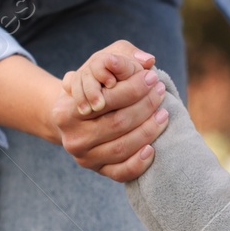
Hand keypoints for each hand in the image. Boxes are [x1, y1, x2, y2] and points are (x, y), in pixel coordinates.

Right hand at [52, 40, 169, 180]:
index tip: (151, 77)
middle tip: (161, 92)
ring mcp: (85, 158)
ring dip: (148, 131)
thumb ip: (120, 57)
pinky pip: (121, 173)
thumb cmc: (92, 88)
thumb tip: (147, 60)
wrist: (74, 119)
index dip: (133, 88)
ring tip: (164, 114)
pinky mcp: (98, 172)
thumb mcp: (98, 66)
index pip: (106, 100)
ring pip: (122, 148)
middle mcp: (72, 138)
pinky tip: (153, 149)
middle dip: (144, 106)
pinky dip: (139, 163)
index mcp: (66, 111)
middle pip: (117, 124)